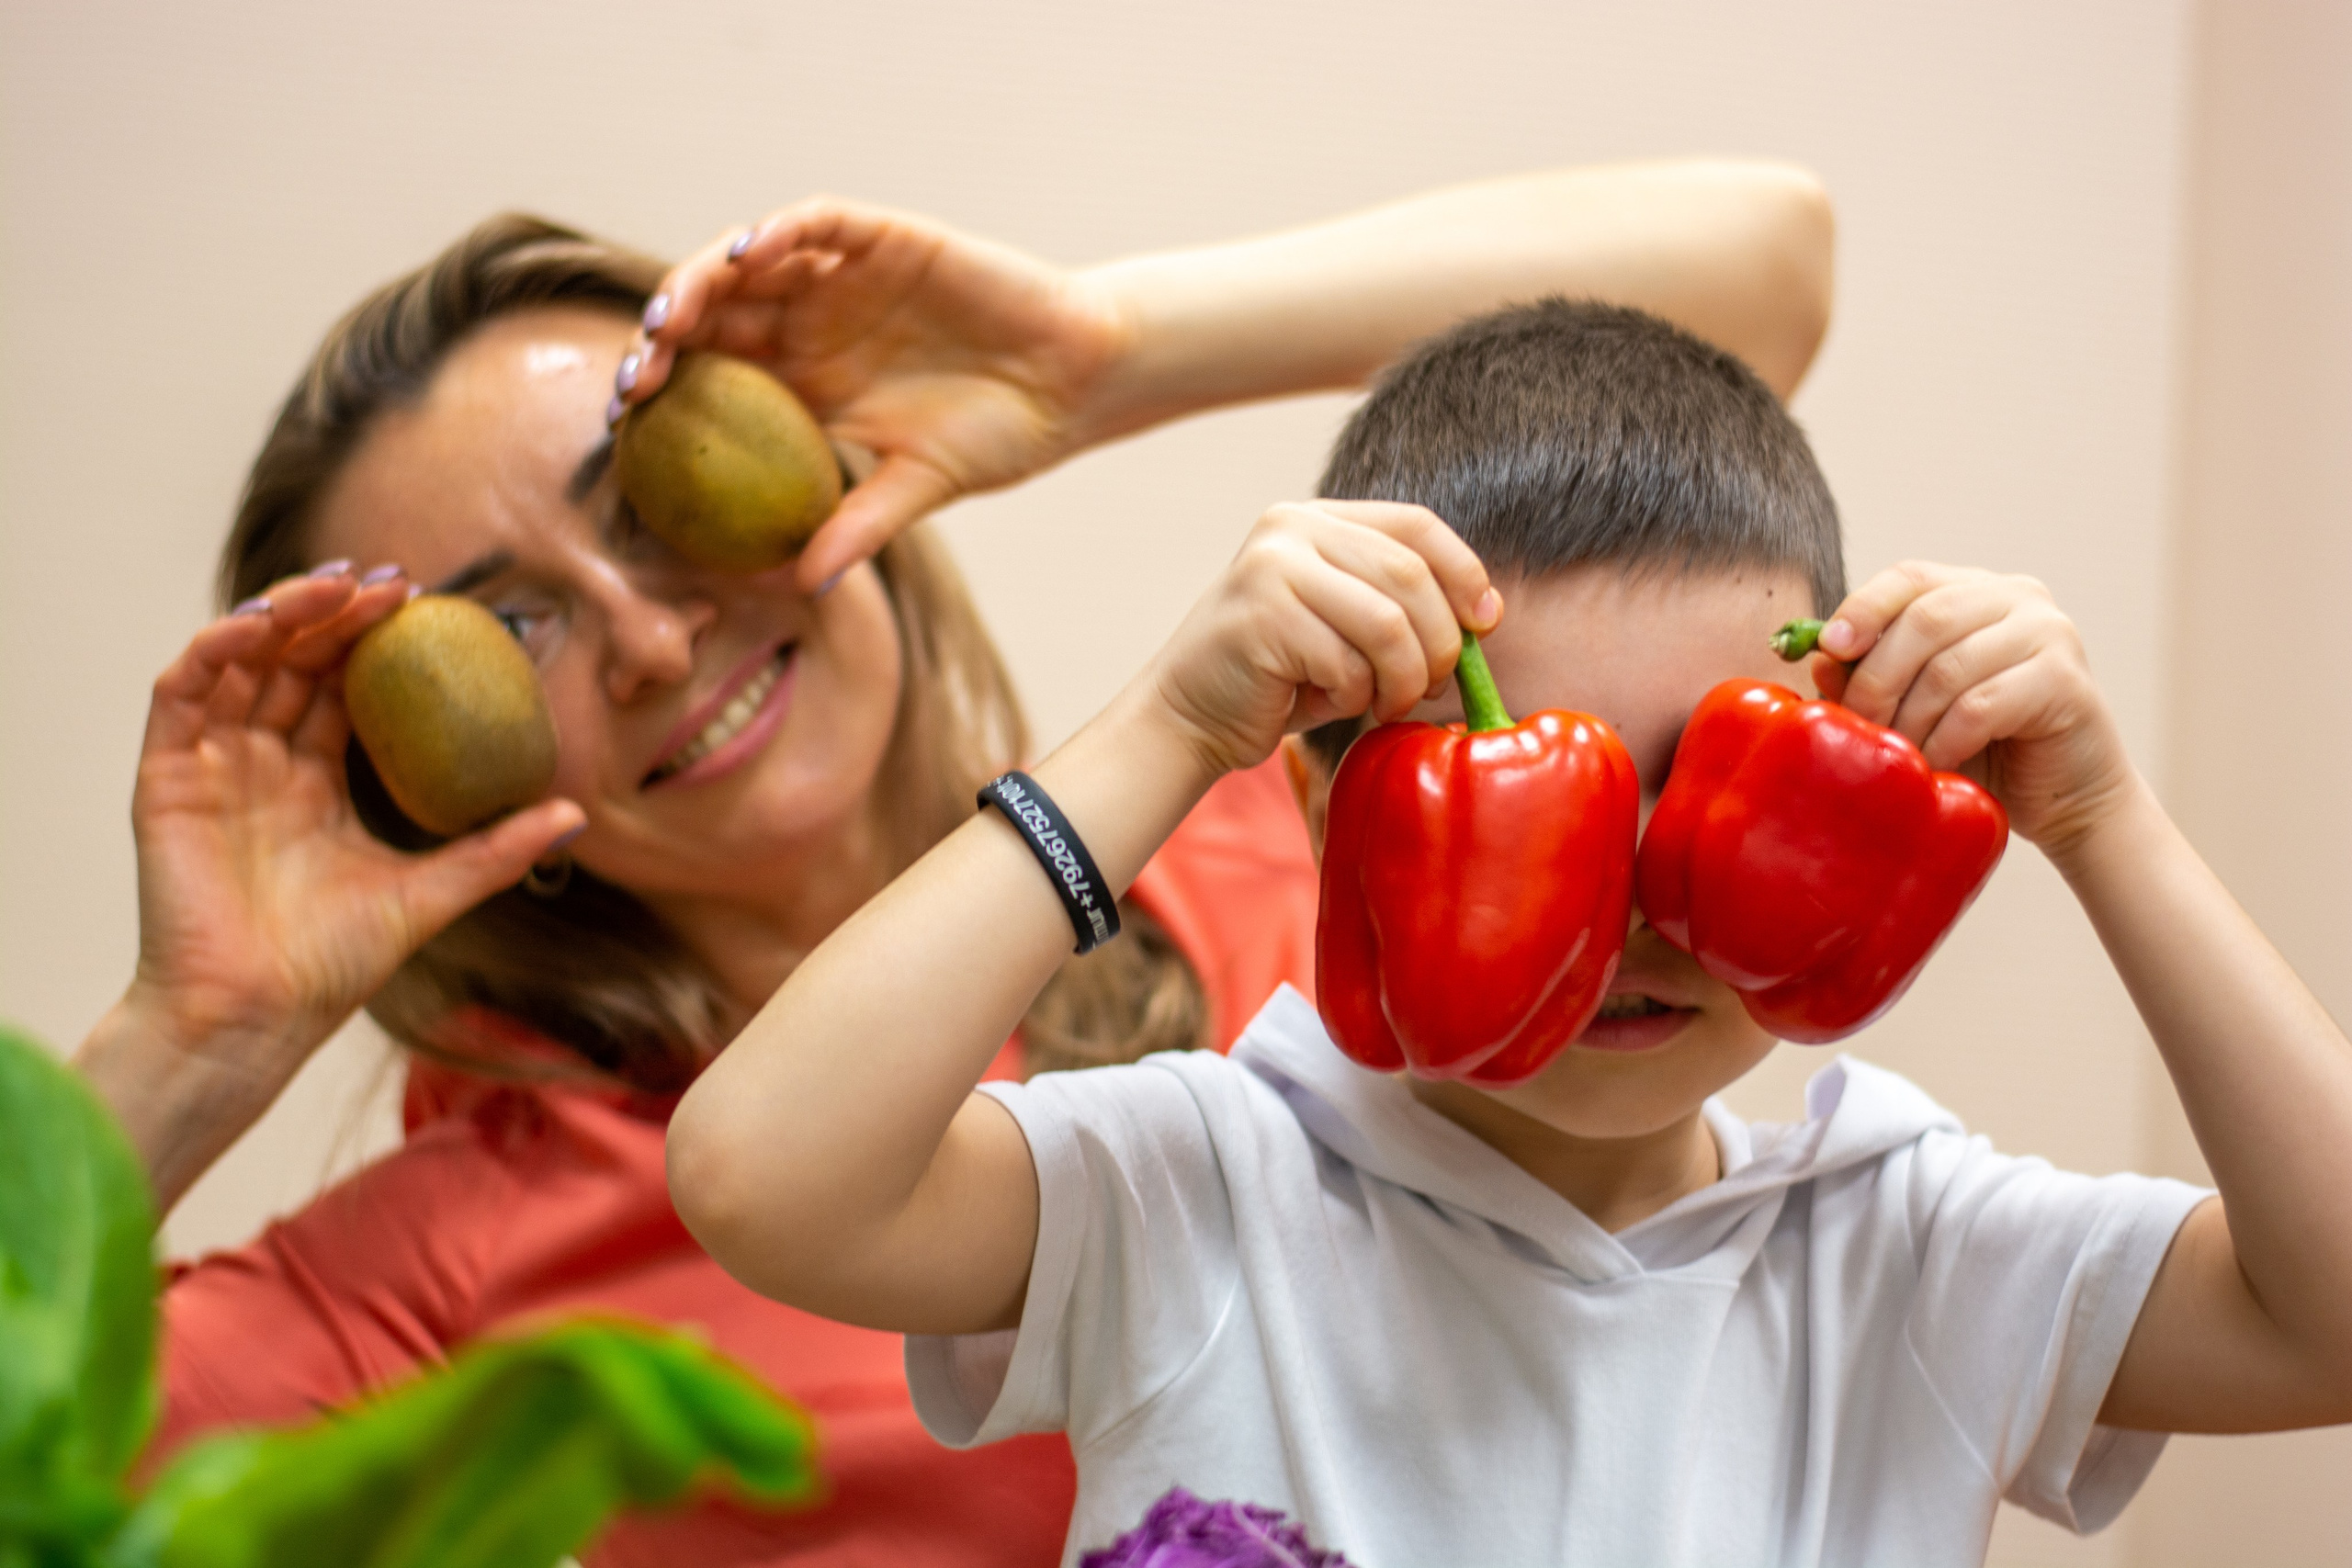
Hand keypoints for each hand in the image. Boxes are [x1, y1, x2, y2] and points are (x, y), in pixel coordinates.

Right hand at [113, 565, 584, 1088]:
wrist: (256, 1020)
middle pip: (294, 662)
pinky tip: (257, 625)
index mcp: (315, 782)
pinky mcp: (165, 780)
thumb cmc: (332, 966)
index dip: (374, 641)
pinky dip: (213, 650)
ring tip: (335, 585)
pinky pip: (181, 695)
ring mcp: (212, 767)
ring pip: (240, 662)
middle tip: (391, 581)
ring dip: (281, 614)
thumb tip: (577, 814)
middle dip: (336, 614)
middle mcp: (261, 764)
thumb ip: (497, 849)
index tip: (425, 603)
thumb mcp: (432, 893)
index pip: (342, 687)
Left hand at [619, 199, 1131, 592]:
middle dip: (664, 338)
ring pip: (751, 262)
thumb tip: (800, 588)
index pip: (713, 377)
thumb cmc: (1002, 436)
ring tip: (671, 315)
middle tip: (637, 375)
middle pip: (715, 315)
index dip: (665, 391)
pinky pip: (819, 222)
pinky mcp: (885, 239)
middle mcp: (813, 323)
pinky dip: (781, 229)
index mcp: (807, 382)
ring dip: (703, 279)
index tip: (628, 425)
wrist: (1077, 382)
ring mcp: (845, 276)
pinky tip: (752, 252)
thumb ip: (856, 527)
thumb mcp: (921, 488)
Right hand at [1145, 502, 1499, 777]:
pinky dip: (1353, 696)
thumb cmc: (1280, 678)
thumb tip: (1487, 611)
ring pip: (1388, 623)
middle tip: (1427, 688)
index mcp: (1318, 518)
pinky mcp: (1263, 615)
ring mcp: (1273, 566)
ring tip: (1385, 703)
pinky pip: (1347, 662)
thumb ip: (1398, 602)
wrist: (1188, 714)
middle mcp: (1292, 528)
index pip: (1417, 525)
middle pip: (1411, 576)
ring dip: (1401, 679)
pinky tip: (1328, 701)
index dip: (1465, 573)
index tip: (1484, 624)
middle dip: (1438, 644)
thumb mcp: (1345, 623)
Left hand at [1810, 562, 2135, 857]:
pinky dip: (1946, 739)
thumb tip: (1819, 656)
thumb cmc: (1985, 747)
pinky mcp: (2064, 679)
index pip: (1909, 576)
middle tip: (1860, 726)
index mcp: (1975, 590)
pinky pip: (1981, 705)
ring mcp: (2048, 632)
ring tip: (1898, 754)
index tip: (1828, 647)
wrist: (2066, 796)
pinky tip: (1936, 765)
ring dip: (1910, 718)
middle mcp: (2017, 597)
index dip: (1862, 608)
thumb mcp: (1916, 707)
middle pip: (1924, 619)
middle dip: (1877, 678)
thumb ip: (1870, 676)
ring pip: (1948, 666)